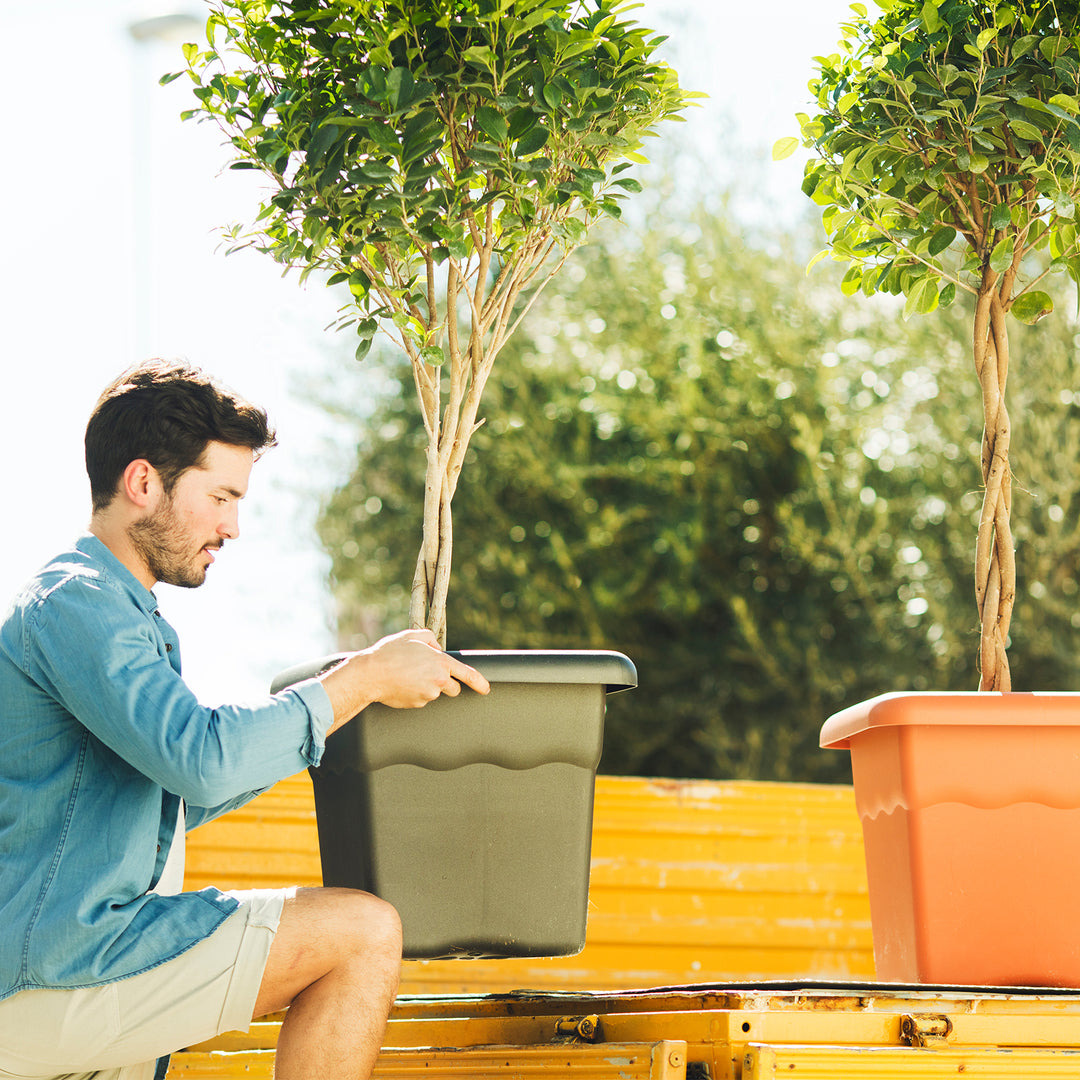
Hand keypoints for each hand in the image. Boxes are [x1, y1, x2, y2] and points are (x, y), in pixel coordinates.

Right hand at [320, 630, 489, 729]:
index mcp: (441, 663)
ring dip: (426, 686)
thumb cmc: (390, 653)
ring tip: (407, 675)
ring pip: (434, 693)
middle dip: (446, 683)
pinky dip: (415, 693)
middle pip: (453, 688)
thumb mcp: (413, 636)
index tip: (486, 689)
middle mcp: (438, 681)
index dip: (480, 683)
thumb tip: (437, 648)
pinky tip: (402, 684)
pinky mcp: (417, 705)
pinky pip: (421, 699)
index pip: (468, 675)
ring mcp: (428, 695)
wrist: (370, 674)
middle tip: (427, 673)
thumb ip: (431, 639)